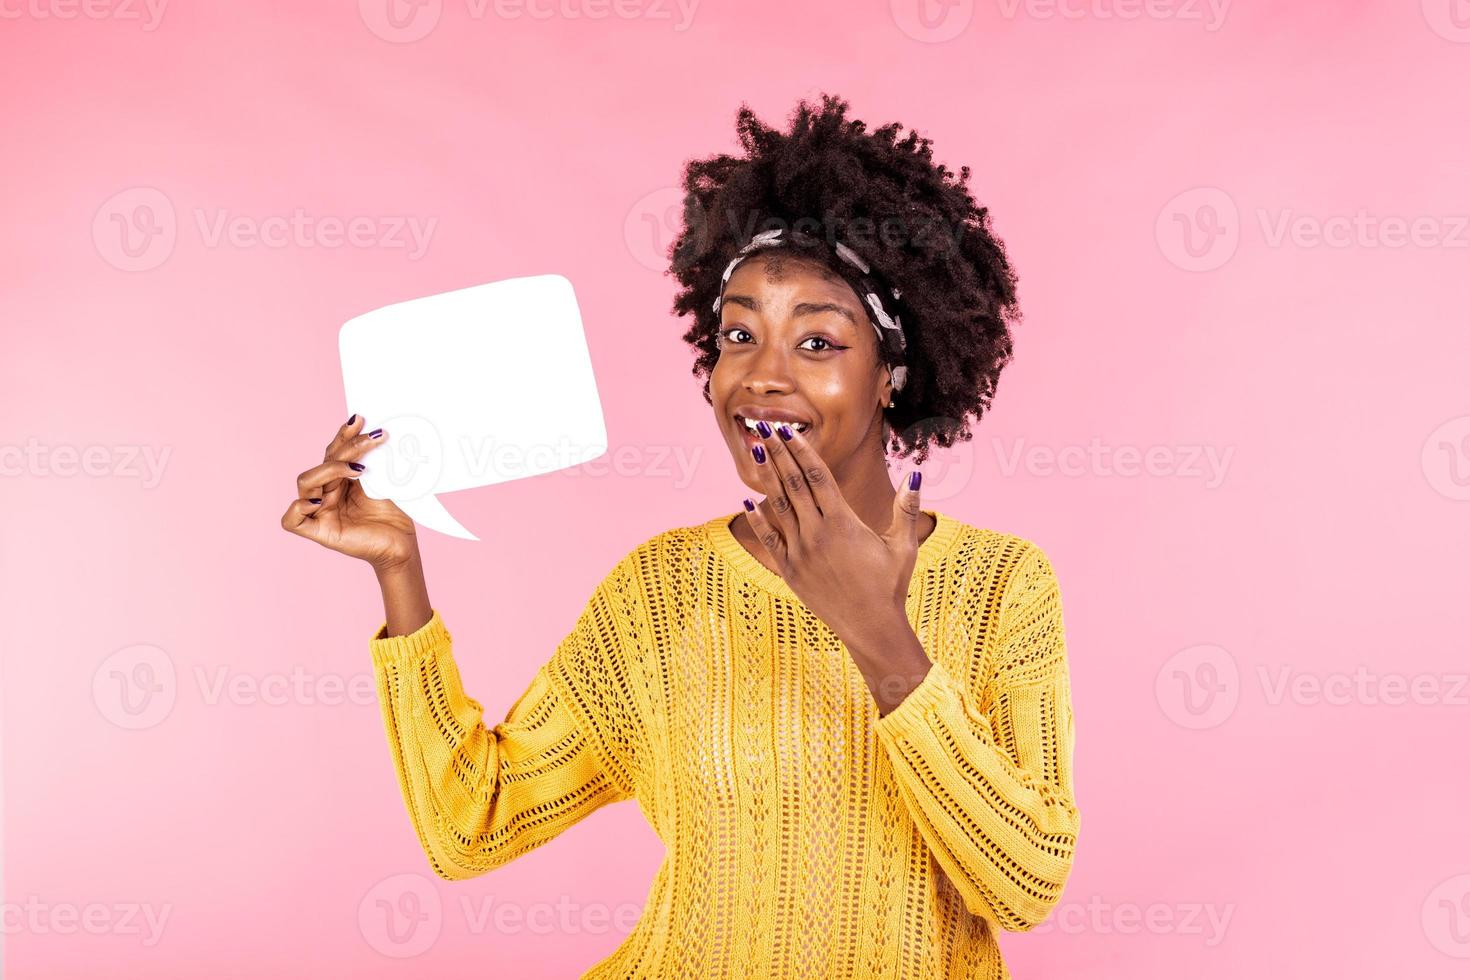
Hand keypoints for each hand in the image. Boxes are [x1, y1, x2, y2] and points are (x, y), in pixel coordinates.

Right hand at [280, 415, 419, 570]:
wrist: (402, 545)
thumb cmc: (394, 515)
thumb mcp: (382, 482)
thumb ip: (372, 461)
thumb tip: (372, 431)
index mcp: (339, 480)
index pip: (333, 452)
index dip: (344, 435)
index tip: (360, 419)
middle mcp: (326, 493)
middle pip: (323, 462)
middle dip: (347, 447)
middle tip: (374, 439)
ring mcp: (320, 512)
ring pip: (306, 482)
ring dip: (330, 469)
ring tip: (359, 469)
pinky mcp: (319, 532)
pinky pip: (292, 520)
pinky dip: (299, 507)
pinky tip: (319, 501)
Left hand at [741, 421, 922, 643]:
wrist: (871, 628)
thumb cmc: (891, 586)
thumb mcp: (903, 546)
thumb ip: (906, 508)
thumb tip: (915, 474)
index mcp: (843, 523)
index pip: (818, 476)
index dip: (801, 450)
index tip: (788, 430)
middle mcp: (817, 534)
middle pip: (794, 484)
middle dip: (779, 453)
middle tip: (763, 427)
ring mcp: (800, 552)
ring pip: (779, 507)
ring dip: (767, 477)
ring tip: (757, 452)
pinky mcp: (790, 571)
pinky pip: (770, 540)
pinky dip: (758, 520)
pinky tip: (747, 501)